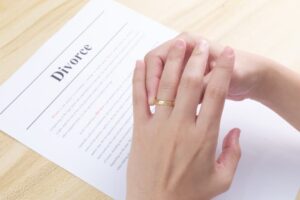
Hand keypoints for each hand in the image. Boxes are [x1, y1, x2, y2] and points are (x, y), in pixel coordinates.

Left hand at [127, 40, 240, 199]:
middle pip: (191, 82)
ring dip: (173, 62)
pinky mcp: (139, 130)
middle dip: (198, 59)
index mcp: (203, 136)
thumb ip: (233, 153)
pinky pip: (137, 99)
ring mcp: (157, 126)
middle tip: (202, 45)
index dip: (222, 70)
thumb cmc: (188, 195)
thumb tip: (237, 132)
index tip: (226, 56)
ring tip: (178, 45)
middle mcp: (180, 126)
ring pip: (165, 85)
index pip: (216, 94)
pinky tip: (139, 63)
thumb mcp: (221, 179)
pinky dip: (138, 79)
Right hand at [144, 32, 267, 101]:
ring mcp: (183, 64)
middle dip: (151, 87)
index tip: (156, 98)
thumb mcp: (223, 77)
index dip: (153, 78)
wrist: (253, 76)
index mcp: (188, 42)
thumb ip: (203, 86)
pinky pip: (167, 86)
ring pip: (158, 77)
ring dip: (156, 93)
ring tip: (158, 111)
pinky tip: (163, 109)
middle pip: (153, 67)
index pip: (156, 58)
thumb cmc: (242, 70)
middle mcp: (182, 51)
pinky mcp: (185, 77)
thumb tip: (184, 98)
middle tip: (154, 106)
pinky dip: (163, 95)